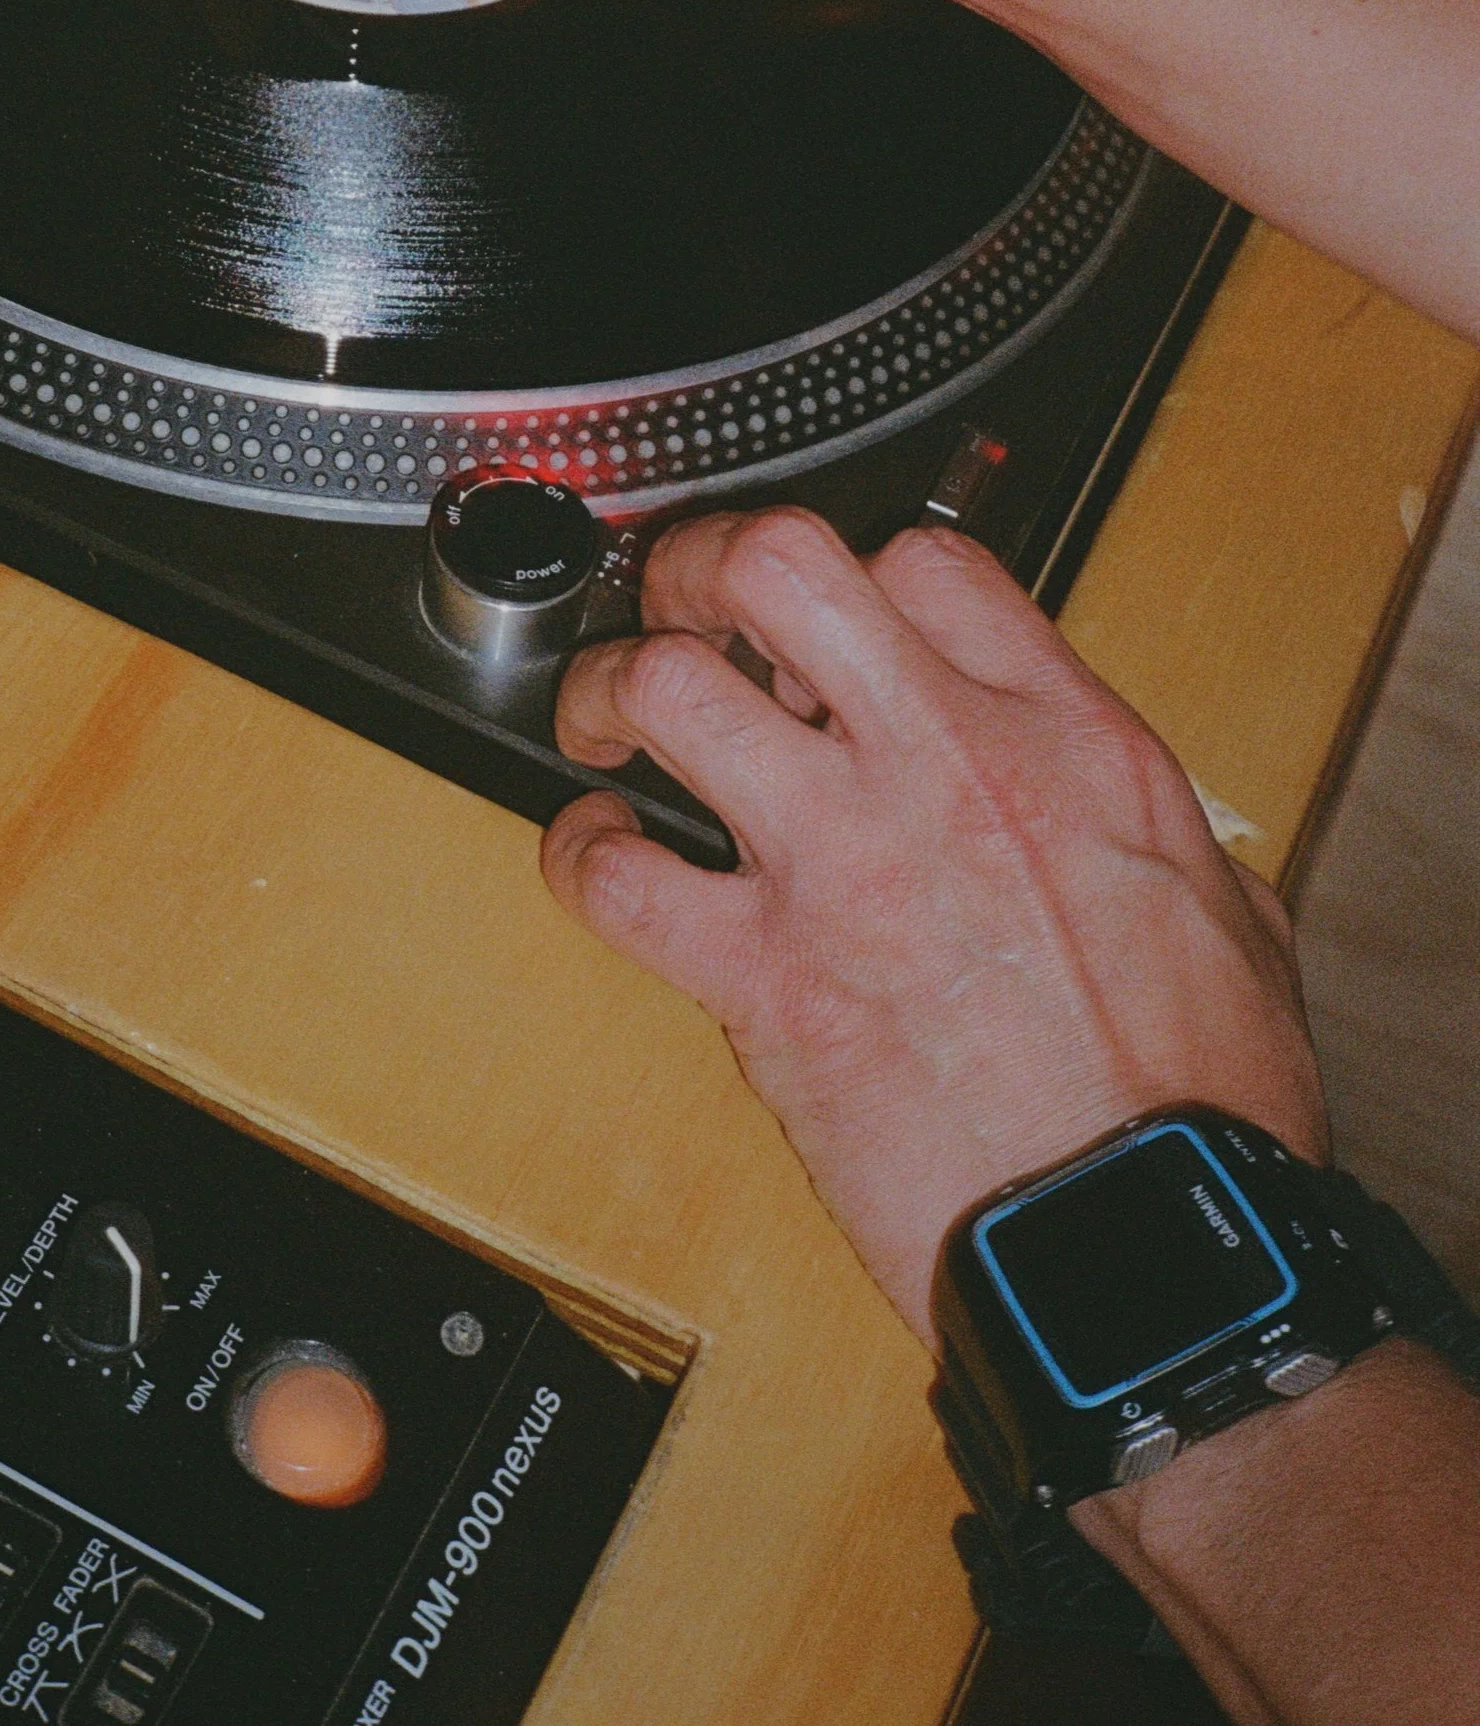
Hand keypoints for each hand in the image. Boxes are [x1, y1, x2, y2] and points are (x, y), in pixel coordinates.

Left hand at [544, 507, 1326, 1336]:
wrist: (1147, 1248)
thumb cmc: (1201, 1107)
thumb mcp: (1226, 912)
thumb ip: (1148, 826)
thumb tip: (1113, 811)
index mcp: (1067, 741)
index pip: (926, 560)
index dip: (858, 567)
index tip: (827, 620)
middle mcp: (942, 770)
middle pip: (778, 564)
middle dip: (702, 564)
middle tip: (683, 608)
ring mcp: (842, 865)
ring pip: (669, 687)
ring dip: (615, 688)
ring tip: (610, 718)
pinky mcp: (767, 983)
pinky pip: (616, 881)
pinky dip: (580, 856)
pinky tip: (597, 856)